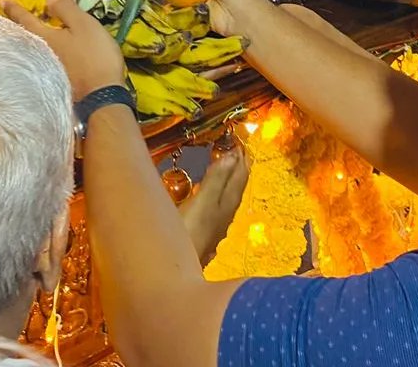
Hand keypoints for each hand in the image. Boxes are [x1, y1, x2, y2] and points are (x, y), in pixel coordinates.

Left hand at [2, 0, 126, 98]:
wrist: (102, 97)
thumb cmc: (94, 56)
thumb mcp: (84, 25)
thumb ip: (66, 9)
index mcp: (45, 39)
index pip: (26, 20)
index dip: (15, 8)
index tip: (2, 0)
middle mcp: (40, 56)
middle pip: (25, 38)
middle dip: (16, 28)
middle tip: (5, 20)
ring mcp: (46, 72)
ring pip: (32, 52)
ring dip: (27, 42)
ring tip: (22, 36)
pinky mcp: (56, 83)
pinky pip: (40, 63)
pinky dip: (38, 55)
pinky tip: (43, 56)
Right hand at [180, 148, 248, 266]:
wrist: (177, 276)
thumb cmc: (188, 232)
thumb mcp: (202, 201)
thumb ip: (217, 179)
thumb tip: (234, 155)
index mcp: (228, 204)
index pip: (240, 176)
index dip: (241, 159)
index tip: (240, 142)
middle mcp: (226, 215)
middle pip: (236, 187)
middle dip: (237, 168)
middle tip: (235, 150)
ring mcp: (215, 226)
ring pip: (226, 198)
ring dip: (226, 180)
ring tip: (224, 166)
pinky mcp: (203, 234)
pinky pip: (214, 207)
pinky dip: (214, 193)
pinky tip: (207, 196)